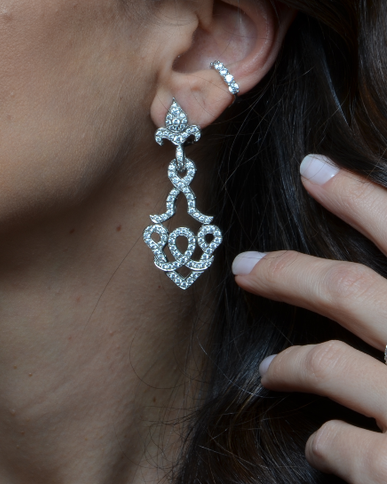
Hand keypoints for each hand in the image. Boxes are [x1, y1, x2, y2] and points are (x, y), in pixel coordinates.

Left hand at [232, 154, 386, 483]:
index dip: (356, 196)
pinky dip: (324, 444)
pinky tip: (319, 445)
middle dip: (287, 273)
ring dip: (289, 365)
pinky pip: (342, 447)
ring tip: (269, 370)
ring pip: (330, 364)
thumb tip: (376, 279)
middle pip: (347, 290)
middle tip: (243, 266)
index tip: (312, 169)